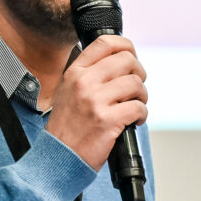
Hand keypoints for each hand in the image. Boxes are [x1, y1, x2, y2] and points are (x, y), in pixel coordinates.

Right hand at [46, 35, 147, 170]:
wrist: (58, 157)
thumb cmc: (67, 127)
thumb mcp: (68, 91)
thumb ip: (89, 74)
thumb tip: (121, 61)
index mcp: (75, 72)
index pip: (105, 43)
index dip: (126, 46)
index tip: (131, 56)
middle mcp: (84, 82)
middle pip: (127, 60)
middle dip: (138, 73)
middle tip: (135, 88)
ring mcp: (95, 101)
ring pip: (136, 83)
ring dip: (142, 96)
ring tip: (134, 105)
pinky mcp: (107, 120)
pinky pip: (138, 107)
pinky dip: (142, 115)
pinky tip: (134, 121)